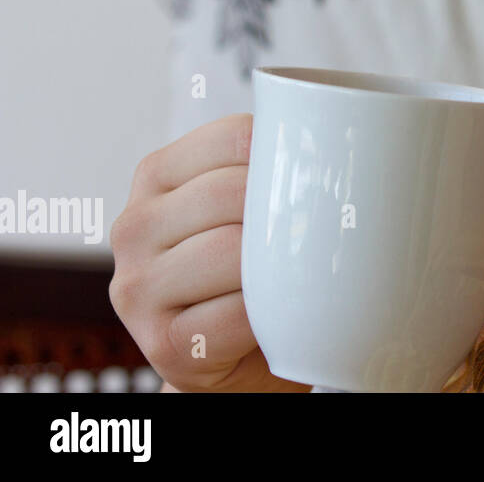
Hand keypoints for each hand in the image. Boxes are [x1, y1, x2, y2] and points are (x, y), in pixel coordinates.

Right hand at [109, 113, 310, 391]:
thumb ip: (269, 166)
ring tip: (310, 266)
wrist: (240, 354)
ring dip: (280, 262)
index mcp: (157, 175)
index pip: (232, 137)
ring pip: (229, 253)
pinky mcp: (162, 344)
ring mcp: (140, 288)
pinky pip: (232, 315)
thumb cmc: (254, 266)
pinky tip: (286, 311)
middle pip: (229, 194)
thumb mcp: (247, 203)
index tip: (322, 171)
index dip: (287, 154)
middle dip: (287, 208)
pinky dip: (271, 313)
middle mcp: (136, 226)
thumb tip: (340, 135)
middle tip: (330, 222)